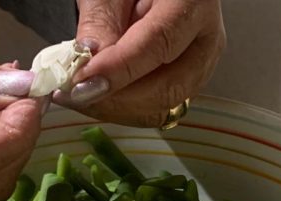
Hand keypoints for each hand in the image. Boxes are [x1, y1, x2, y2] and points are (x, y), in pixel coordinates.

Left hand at [56, 0, 224, 127]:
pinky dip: (125, 109)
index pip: (159, 43)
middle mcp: (207, 39)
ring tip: (80, 95)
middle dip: (118, 100)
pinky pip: (157, 108)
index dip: (119, 69)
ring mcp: (201, 64)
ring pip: (164, 105)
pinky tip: (99, 95)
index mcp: (194, 1)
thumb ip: (101, 21)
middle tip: (73, 95)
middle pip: (169, 86)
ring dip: (118, 109)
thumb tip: (88, 66)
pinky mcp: (187, 81)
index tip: (82, 84)